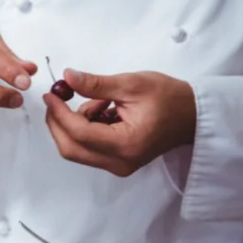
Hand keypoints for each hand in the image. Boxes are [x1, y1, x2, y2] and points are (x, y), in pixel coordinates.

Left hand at [43, 69, 196, 176]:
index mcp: (126, 144)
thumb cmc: (170, 98)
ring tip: (101, 101)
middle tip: (58, 98)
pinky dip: (85, 128)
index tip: (50, 95)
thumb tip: (66, 77)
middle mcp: (120, 162)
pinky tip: (104, 111)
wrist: (193, 116)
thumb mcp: (132, 84)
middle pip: (70, 148)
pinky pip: (87, 149)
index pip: (79, 133)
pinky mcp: (116, 162)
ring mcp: (118, 166)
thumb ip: (96, 84)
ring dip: (75, 123)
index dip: (59, 113)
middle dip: (58, 122)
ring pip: (76, 149)